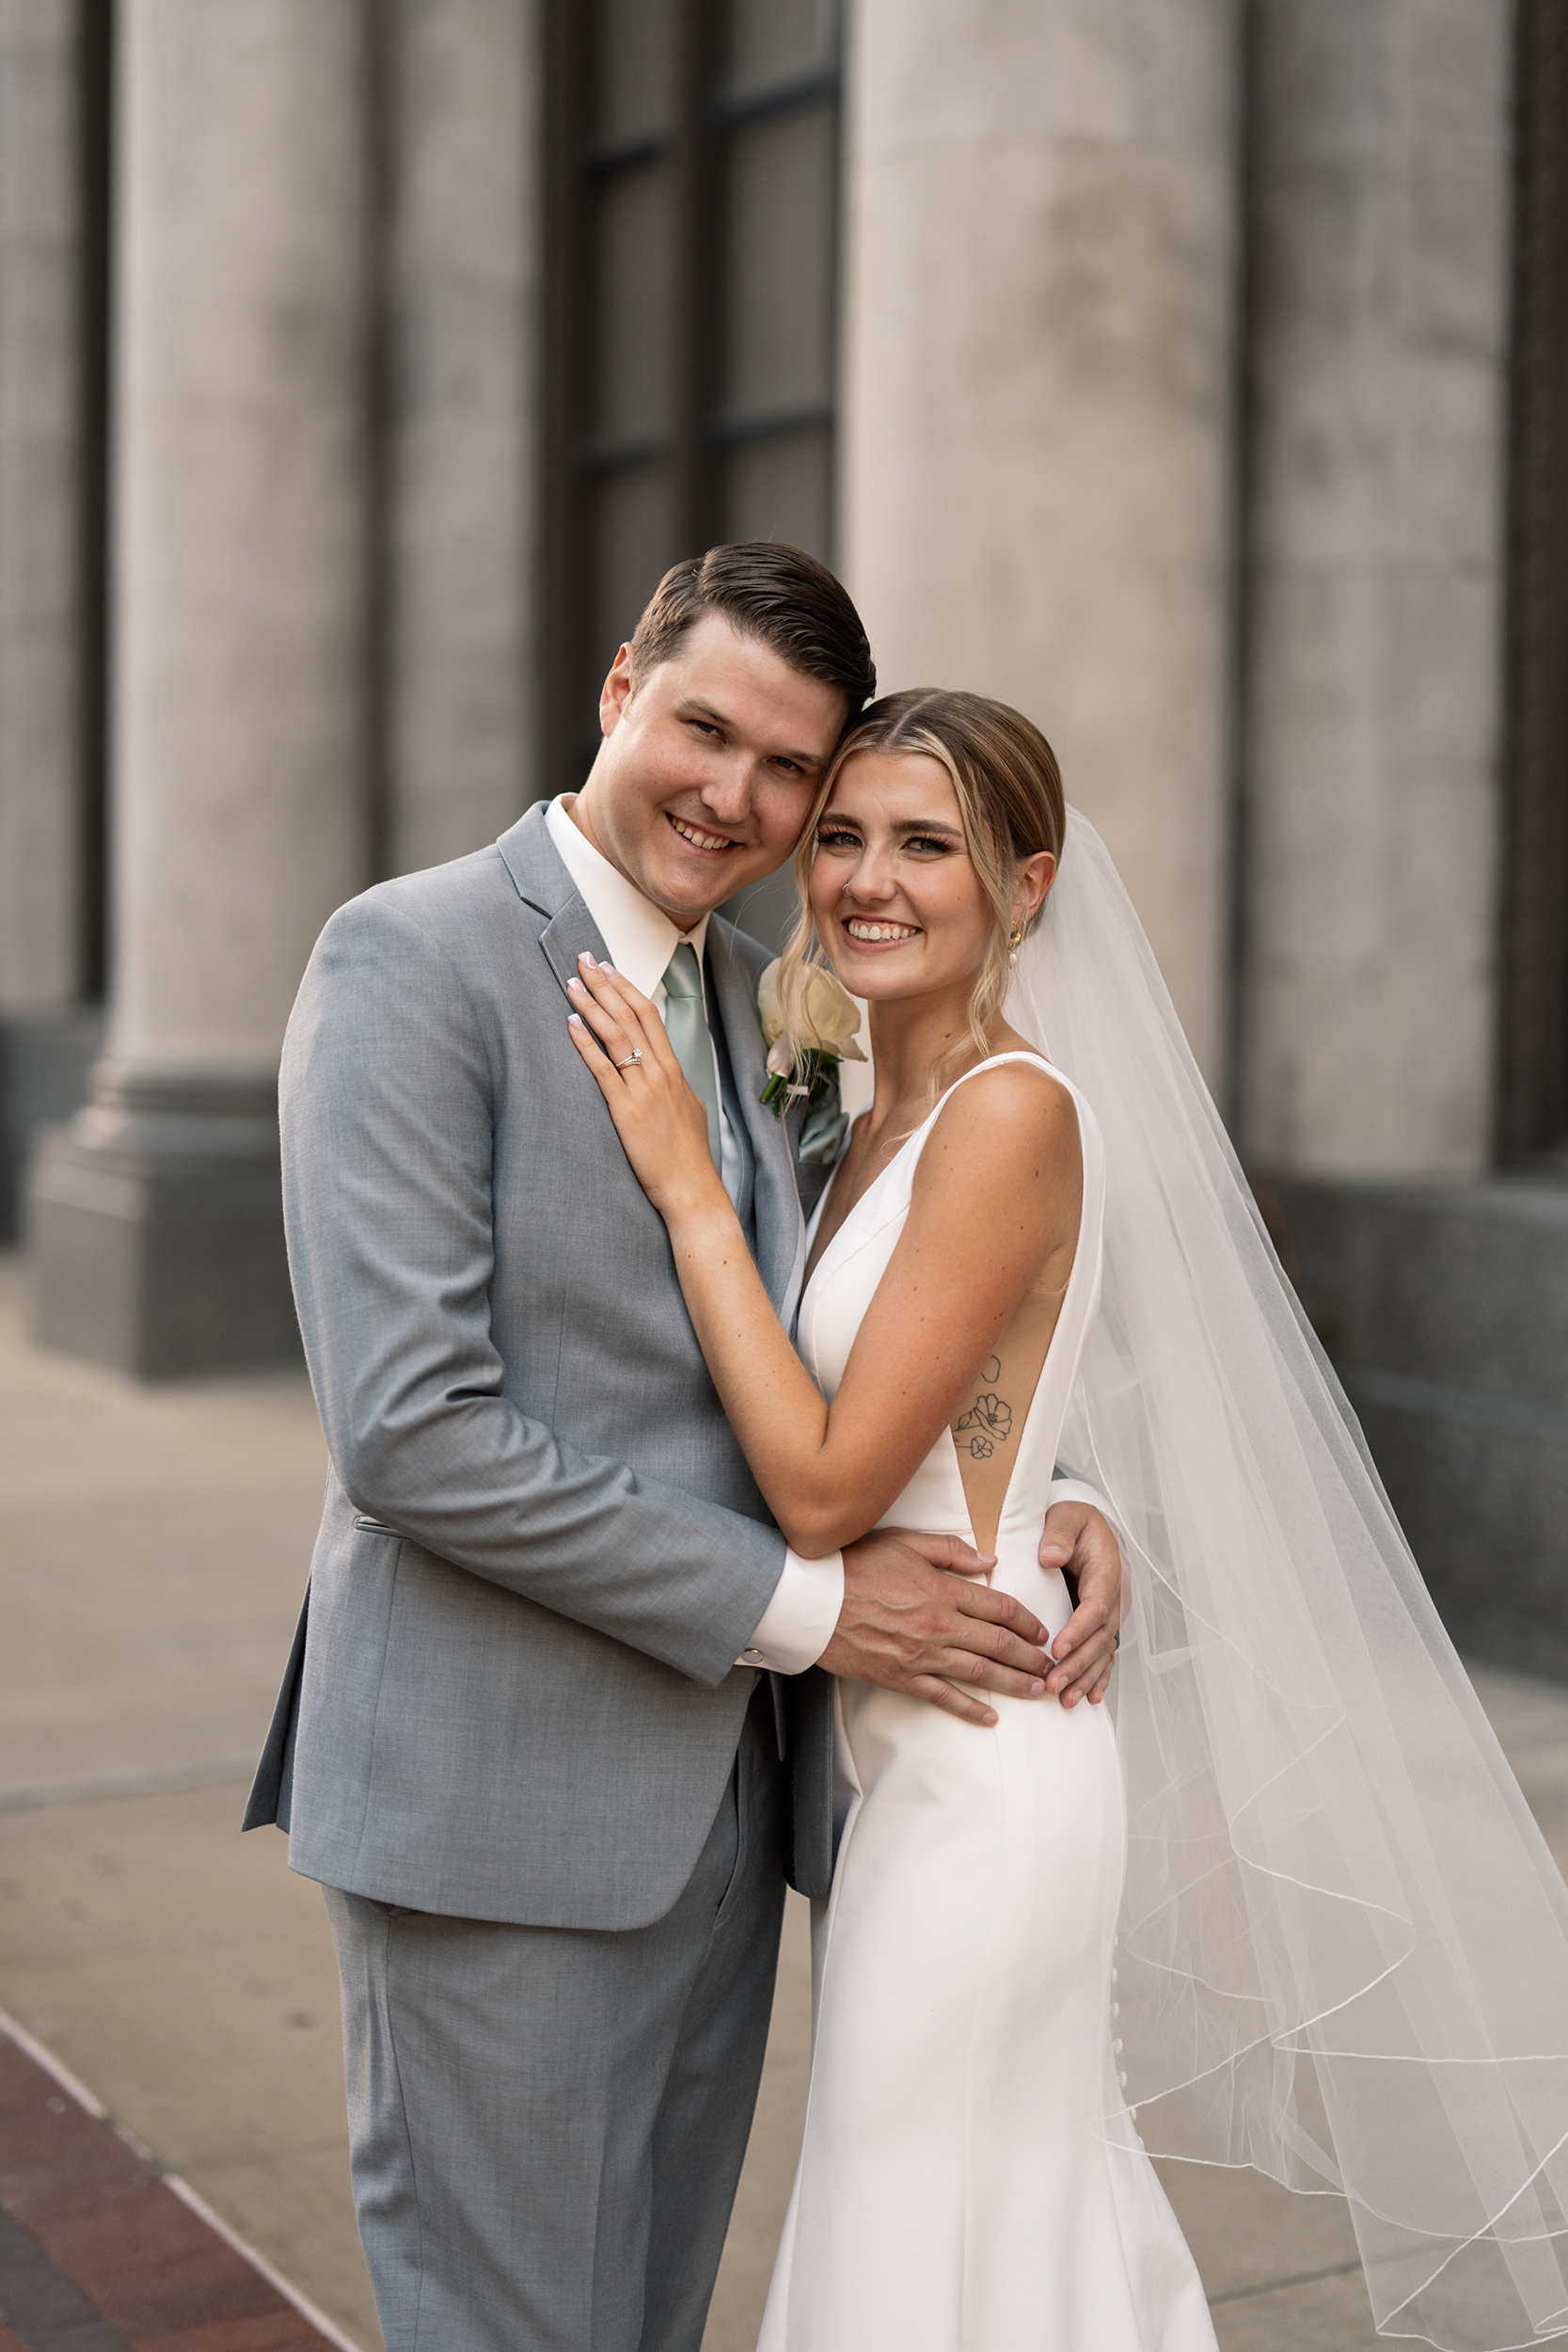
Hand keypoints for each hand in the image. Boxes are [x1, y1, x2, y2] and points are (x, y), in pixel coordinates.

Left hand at [566, 955, 722, 1217]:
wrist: (691, 1188)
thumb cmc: (688, 1155)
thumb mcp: (689, 1110)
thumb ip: (675, 1087)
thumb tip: (666, 1076)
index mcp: (674, 1069)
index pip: (650, 1015)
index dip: (627, 988)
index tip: (609, 968)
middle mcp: (659, 1072)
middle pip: (630, 1015)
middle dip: (605, 984)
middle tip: (584, 959)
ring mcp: (643, 1088)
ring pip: (615, 1035)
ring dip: (591, 1005)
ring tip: (571, 983)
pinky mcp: (625, 1109)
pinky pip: (602, 1068)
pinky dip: (585, 1043)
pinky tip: (570, 1024)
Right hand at [820, 1528, 1054, 1726]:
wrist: (812, 1601)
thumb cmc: (854, 1565)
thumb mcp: (904, 1542)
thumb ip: (950, 1551)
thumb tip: (990, 1559)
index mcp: (943, 1590)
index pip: (1000, 1607)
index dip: (1026, 1621)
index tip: (1042, 1631)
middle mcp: (940, 1625)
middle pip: (999, 1644)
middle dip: (1031, 1657)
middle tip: (1053, 1667)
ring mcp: (922, 1655)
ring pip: (980, 1673)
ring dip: (1014, 1683)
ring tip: (1038, 1690)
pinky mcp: (902, 1678)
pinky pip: (944, 1698)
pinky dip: (970, 1709)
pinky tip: (990, 1717)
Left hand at [1039, 1500, 1122, 1707]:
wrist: (1086, 1526)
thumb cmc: (1074, 1521)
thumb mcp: (1066, 1516)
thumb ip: (1059, 1533)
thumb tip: (1050, 1556)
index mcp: (1107, 1572)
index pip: (1096, 1607)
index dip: (1078, 1631)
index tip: (1057, 1650)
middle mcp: (1113, 1597)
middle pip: (1100, 1638)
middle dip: (1078, 1664)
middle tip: (1053, 1685)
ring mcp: (1110, 1613)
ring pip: (1102, 1652)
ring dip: (1085, 1677)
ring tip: (1065, 1700)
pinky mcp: (1101, 1623)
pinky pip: (1104, 1654)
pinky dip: (1098, 1677)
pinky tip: (1091, 1698)